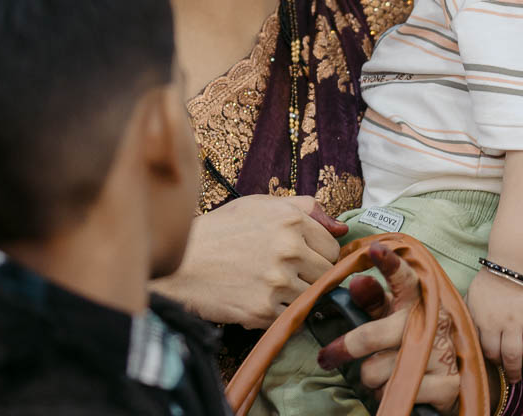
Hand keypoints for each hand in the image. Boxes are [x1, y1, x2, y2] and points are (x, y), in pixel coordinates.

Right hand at [150, 195, 344, 328]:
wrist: (181, 263)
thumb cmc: (220, 231)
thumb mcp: (258, 205)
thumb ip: (303, 208)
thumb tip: (341, 227)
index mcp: (290, 220)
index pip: (332, 248)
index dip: (318, 254)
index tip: (301, 258)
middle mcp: (289, 249)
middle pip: (327, 274)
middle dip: (311, 276)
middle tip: (284, 274)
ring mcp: (278, 282)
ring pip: (311, 297)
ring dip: (295, 296)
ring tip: (268, 286)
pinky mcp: (264, 310)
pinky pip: (290, 316)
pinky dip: (278, 312)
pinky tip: (257, 298)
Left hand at [314, 241, 463, 414]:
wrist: (450, 378)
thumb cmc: (410, 339)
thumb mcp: (391, 316)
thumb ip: (372, 299)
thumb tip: (356, 282)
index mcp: (418, 299)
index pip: (404, 278)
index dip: (389, 264)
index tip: (375, 249)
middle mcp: (435, 321)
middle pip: (372, 335)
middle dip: (346, 348)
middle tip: (327, 357)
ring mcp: (443, 352)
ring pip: (378, 370)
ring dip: (371, 378)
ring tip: (381, 373)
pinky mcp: (448, 384)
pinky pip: (397, 392)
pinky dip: (388, 395)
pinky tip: (396, 388)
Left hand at [466, 267, 522, 384]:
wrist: (514, 263)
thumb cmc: (490, 280)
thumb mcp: (471, 296)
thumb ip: (468, 314)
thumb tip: (461, 330)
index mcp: (479, 318)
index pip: (480, 347)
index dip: (485, 358)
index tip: (490, 363)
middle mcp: (496, 323)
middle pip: (497, 355)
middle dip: (502, 368)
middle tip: (506, 376)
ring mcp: (516, 322)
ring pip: (515, 355)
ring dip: (516, 370)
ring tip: (517, 376)